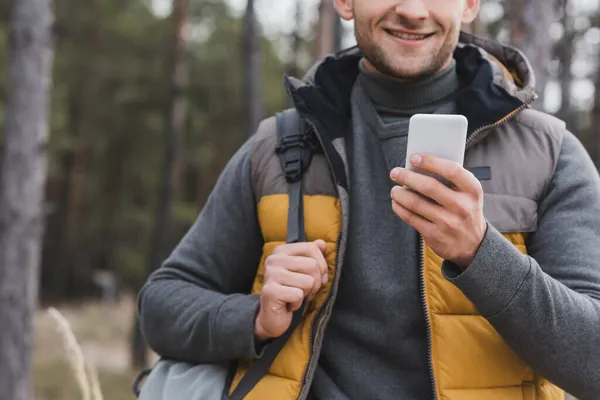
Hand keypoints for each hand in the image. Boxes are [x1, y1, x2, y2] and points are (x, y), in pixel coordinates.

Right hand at [255, 240, 327, 341]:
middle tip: (304, 291)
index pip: (312, 247)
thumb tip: (322, 243)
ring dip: (306, 294)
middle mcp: (273, 259)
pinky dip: (298, 304)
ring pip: (308, 281)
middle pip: (313, 265)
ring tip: (295, 297)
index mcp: (281, 251)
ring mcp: (270, 274)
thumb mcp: (304, 272)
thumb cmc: (291, 292)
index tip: (316, 278)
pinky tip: (289, 304)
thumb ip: (312, 256)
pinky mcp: (270, 291)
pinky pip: (299, 295)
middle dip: (315, 283)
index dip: (321, 265)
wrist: (273, 317)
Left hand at [390, 154, 486, 268]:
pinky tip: (396, 203)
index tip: (413, 157)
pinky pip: (411, 218)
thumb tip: (417, 166)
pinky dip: (399, 208)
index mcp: (472, 190)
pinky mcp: (435, 235)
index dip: (430, 161)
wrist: (473, 244)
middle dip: (407, 177)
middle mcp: (462, 206)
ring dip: (399, 194)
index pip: (451, 170)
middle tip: (395, 172)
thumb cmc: (464, 210)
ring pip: (415, 203)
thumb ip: (450, 180)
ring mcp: (448, 223)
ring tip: (395, 190)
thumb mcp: (467, 194)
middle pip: (429, 186)